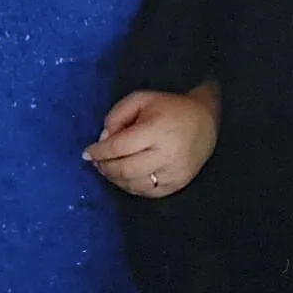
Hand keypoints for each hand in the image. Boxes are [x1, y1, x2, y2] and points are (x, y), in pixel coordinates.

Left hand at [86, 81, 218, 197]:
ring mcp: (174, 173)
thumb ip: (117, 115)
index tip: (86, 153)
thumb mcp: (141, 99)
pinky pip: (147, 192)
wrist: (206, 121)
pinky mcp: (178, 183)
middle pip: (124, 169)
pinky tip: (124, 177)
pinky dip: (130, 187)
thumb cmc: (170, 108)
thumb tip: (102, 138)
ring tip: (108, 169)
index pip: (119, 147)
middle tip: (96, 162)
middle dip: (105, 167)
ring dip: (115, 179)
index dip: (99, 152)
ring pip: (134, 185)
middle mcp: (167, 154)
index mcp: (157, 131)